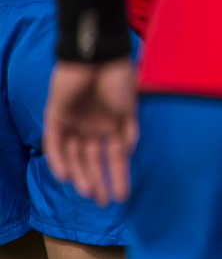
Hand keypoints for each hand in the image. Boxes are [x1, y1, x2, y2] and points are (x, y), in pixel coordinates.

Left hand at [43, 59, 137, 204]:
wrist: (97, 55)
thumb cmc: (119, 78)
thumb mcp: (130, 108)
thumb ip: (128, 132)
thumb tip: (125, 155)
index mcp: (111, 126)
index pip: (113, 158)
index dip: (118, 177)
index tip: (122, 197)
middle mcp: (91, 127)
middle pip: (91, 160)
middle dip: (97, 181)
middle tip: (101, 202)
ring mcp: (73, 123)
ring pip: (73, 155)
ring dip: (80, 174)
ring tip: (86, 192)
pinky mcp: (55, 116)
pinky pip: (54, 143)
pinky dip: (58, 160)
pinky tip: (65, 176)